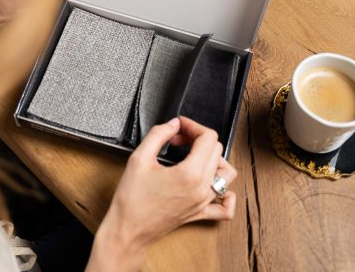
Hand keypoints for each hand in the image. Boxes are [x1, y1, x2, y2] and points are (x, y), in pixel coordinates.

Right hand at [86, 116, 237, 271]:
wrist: (127, 230)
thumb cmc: (131, 199)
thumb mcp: (139, 158)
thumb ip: (158, 135)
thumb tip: (174, 124)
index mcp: (189, 173)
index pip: (208, 138)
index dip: (193, 126)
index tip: (179, 127)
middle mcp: (202, 188)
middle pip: (217, 151)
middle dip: (198, 139)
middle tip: (177, 141)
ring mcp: (203, 203)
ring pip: (227, 174)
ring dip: (215, 159)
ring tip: (195, 157)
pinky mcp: (200, 214)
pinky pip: (226, 207)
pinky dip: (227, 195)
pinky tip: (212, 185)